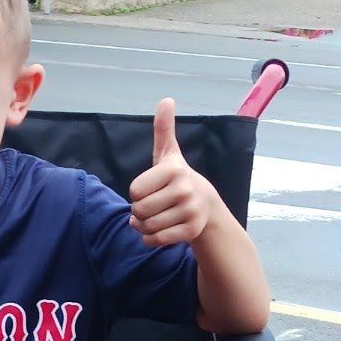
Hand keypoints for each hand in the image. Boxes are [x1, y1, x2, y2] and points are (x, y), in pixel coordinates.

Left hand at [127, 97, 214, 247]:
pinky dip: (150, 239)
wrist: (206, 206)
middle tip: (152, 206)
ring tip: (156, 217)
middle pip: (139, 210)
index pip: (135, 191)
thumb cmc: (177, 178)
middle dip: (139, 211)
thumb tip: (166, 99)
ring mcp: (190, 211)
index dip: (137, 193)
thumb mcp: (168, 153)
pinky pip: (155, 240)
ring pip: (146, 227)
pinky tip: (158, 231)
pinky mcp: (191, 231)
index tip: (151, 189)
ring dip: (143, 226)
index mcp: (174, 169)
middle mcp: (184, 189)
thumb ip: (163, 129)